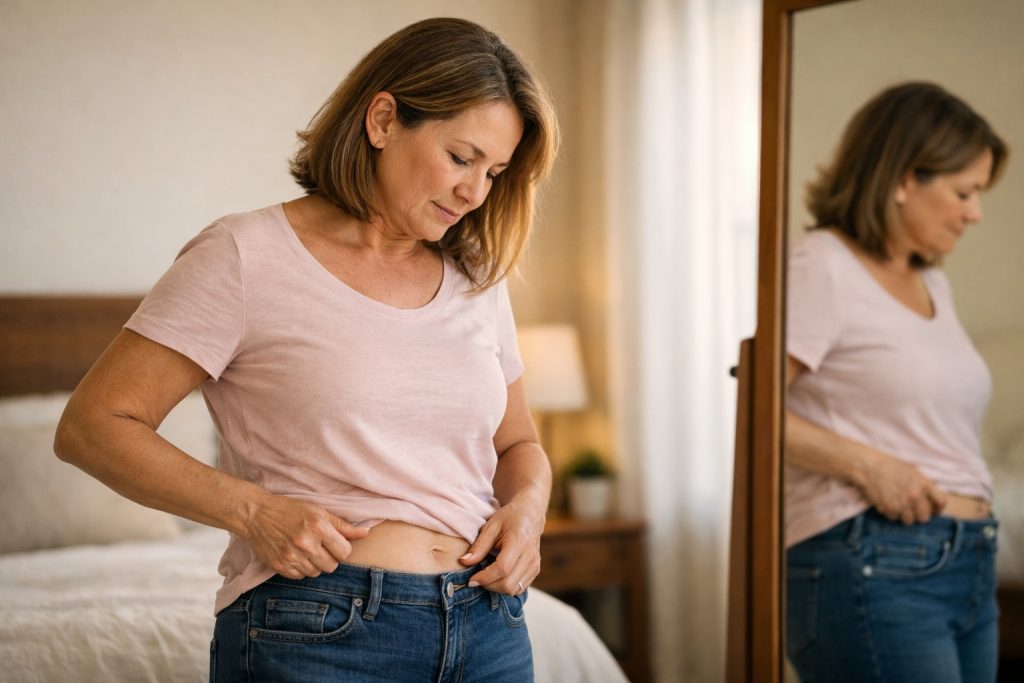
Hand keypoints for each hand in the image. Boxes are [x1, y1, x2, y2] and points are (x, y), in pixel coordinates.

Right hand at [240, 493, 368, 578]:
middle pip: (332, 566)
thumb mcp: (319, 511)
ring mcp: (291, 556)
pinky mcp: (279, 566)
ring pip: (316, 573)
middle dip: (329, 558)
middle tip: (320, 546)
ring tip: (306, 550)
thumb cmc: (290, 510)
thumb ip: (343, 526)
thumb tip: (366, 533)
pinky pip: (300, 577)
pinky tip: (295, 555)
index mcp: (318, 527)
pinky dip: (301, 569)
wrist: (256, 514)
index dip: (342, 548)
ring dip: (315, 564)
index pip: (344, 552)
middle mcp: (305, 543)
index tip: (334, 543)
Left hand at [459, 496, 545, 594]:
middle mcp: (530, 556)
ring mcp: (535, 565)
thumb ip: (479, 546)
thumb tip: (463, 562)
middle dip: (488, 586)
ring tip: (486, 576)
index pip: (502, 568)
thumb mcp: (491, 526)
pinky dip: (505, 587)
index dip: (485, 578)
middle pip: (508, 583)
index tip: (471, 579)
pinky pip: (519, 588)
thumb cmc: (509, 518)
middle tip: (476, 579)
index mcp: (519, 541)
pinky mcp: (535, 570)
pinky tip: (497, 576)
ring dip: (496, 588)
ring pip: (513, 590)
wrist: (530, 514)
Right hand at [858, 449, 946, 524]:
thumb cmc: (889, 466)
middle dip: (918, 515)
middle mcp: (915, 495)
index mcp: (923, 484)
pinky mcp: (889, 509)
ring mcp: (902, 503)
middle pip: (924, 517)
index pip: (941, 502)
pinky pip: (894, 518)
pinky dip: (891, 513)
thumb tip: (931, 499)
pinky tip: (887, 503)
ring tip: (897, 505)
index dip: (938, 509)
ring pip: (909, 521)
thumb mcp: (912, 471)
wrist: (868, 466)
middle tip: (911, 510)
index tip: (933, 510)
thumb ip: (923, 485)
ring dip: (904, 516)